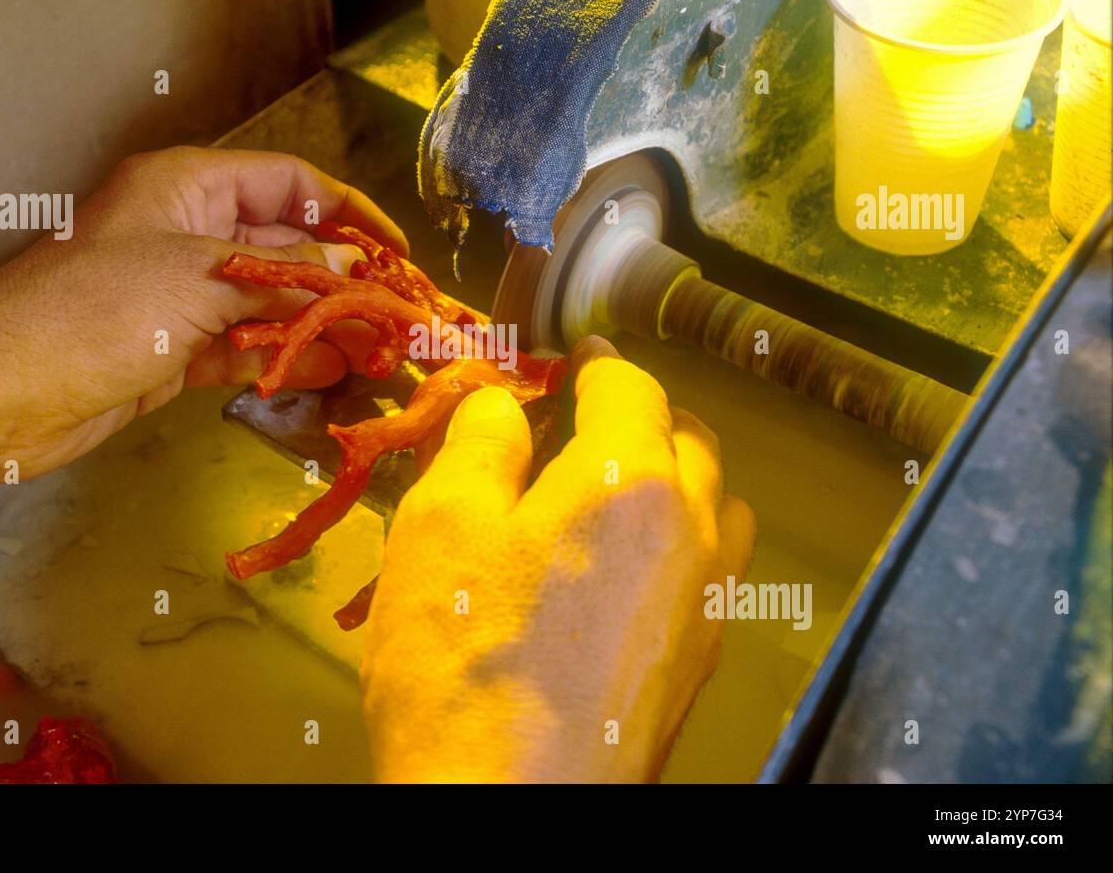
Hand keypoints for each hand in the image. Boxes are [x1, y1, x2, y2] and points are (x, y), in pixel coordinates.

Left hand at [0, 147, 405, 491]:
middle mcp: (191, 232)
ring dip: (322, 326)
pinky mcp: (176, 348)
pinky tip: (333, 374)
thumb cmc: (91, 313)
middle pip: (287, 246)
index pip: (290, 184)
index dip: (349, 214)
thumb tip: (352, 277)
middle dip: (344, 280)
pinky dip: (285, 359)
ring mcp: (183, 294)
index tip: (398, 253)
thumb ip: (281, 280)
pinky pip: (246, 347)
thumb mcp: (197, 282)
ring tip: (381, 354)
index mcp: (190, 187)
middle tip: (401, 318)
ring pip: (271, 302)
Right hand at [360, 336, 754, 781]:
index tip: (575, 357)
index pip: (629, 387)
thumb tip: (503, 402)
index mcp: (628, 478)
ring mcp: (709, 602)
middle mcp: (691, 530)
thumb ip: (480, 441)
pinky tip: (627, 571)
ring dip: (678, 476)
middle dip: (644, 415)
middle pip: (692, 440)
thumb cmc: (462, 656)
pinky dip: (682, 539)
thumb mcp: (440, 524)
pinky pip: (713, 570)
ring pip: (718, 505)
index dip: (596, 363)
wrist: (512, 802)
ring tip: (616, 491)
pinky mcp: (701, 661)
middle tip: (586, 422)